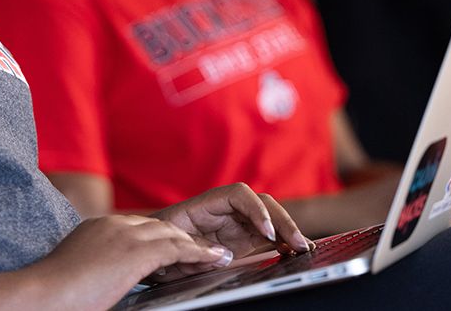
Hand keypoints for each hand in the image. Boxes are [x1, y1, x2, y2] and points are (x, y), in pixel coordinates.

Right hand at [28, 214, 233, 309]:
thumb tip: (107, 284)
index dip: (160, 240)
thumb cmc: (53, 295)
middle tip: (202, 252)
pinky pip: (178, 248)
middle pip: (159, 226)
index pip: (139, 228)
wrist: (42, 295)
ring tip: (215, 255)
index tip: (174, 252)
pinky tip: (213, 259)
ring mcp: (126, 234)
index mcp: (97, 227)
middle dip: (182, 239)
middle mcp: (114, 224)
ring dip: (195, 245)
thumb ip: (99, 269)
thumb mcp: (80, 273)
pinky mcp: (137, 251)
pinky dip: (198, 253)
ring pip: (172, 233)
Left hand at [148, 183, 313, 280]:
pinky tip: (295, 252)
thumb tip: (224, 253)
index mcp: (204, 206)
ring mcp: (235, 226)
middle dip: (281, 221)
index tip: (264, 231)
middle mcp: (224, 212)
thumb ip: (195, 248)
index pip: (237, 194)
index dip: (254, 209)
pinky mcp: (242, 242)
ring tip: (302, 248)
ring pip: (268, 220)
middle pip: (260, 204)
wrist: (148, 255)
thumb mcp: (169, 247)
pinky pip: (267, 237)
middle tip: (296, 243)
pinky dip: (282, 242)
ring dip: (287, 231)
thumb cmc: (155, 246)